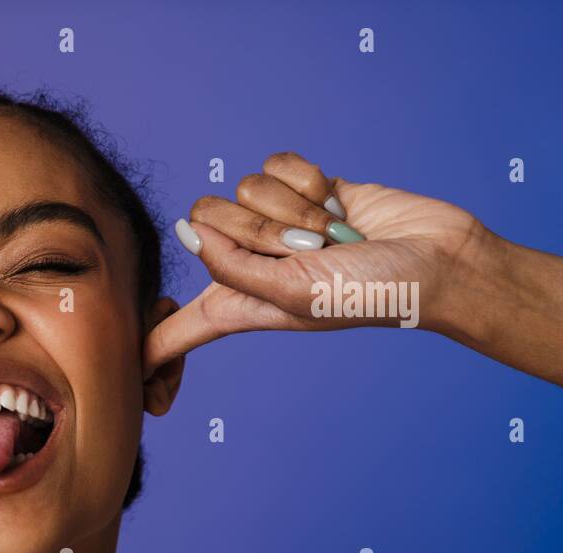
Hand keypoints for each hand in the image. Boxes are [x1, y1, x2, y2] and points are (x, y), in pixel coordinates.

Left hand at [146, 152, 495, 370]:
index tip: (126, 378)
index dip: (148, 348)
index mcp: (239, 305)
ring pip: (245, 187)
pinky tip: (336, 202)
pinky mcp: (299, 189)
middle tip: (308, 250)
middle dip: (261, 227)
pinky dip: (308, 180)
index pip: (178, 329)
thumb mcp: (292, 294)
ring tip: (331, 232)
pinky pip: (276, 164)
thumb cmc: (368, 293)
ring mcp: (274, 224)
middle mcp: (248, 264)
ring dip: (294, 207)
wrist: (436, 260)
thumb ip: (232, 267)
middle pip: (208, 220)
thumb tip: (187, 230)